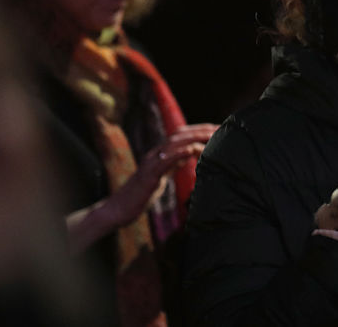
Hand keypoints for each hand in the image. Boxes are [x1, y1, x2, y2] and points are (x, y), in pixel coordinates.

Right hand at [102, 123, 216, 228]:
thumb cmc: (140, 195)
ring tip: (210, 135)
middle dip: (201, 130)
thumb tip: (188, 155)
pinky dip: (179, 153)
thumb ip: (173, 165)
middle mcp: (155, 155)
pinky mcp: (148, 176)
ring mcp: (150, 163)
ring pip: (173, 144)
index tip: (217, 129)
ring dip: (194, 137)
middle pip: (179, 135)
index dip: (199, 130)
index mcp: (159, 155)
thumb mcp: (161, 177)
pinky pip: (164, 161)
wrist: (117, 210)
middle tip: (219, 128)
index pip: (181, 136)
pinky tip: (192, 149)